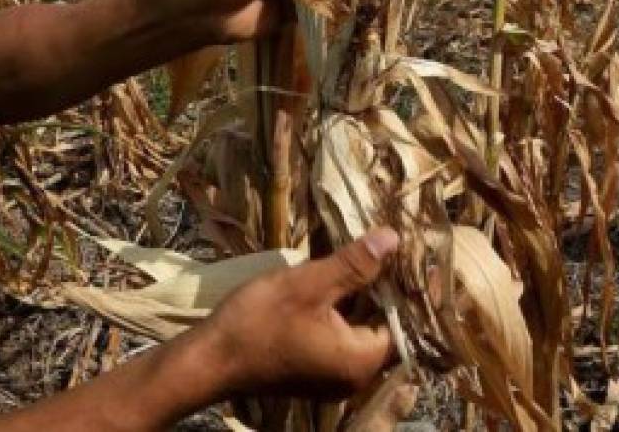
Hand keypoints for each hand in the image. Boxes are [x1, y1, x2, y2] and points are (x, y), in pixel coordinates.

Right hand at [200, 229, 398, 401]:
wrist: (209, 360)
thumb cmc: (258, 321)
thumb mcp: (308, 284)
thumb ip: (354, 265)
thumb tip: (394, 240)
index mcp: (360, 361)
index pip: (401, 321)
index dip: (405, 286)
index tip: (409, 254)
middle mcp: (354, 377)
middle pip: (382, 327)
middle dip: (380, 288)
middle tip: (383, 248)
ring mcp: (332, 378)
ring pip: (359, 332)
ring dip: (358, 298)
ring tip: (359, 258)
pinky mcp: (313, 373)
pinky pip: (339, 340)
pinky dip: (340, 313)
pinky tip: (331, 284)